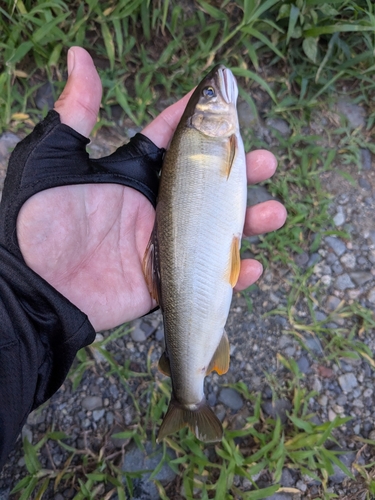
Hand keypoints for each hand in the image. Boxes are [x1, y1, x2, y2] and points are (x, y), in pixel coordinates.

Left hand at [16, 47, 285, 331]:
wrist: (36, 289)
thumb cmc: (40, 221)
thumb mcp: (53, 160)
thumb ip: (77, 113)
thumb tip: (79, 56)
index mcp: (130, 175)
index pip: (171, 142)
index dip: (195, 121)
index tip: (221, 101)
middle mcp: (152, 206)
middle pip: (205, 183)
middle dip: (238, 171)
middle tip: (265, 162)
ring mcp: (162, 243)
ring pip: (215, 229)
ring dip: (249, 220)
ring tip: (273, 212)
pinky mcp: (165, 279)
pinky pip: (208, 275)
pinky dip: (235, 273)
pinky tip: (253, 265)